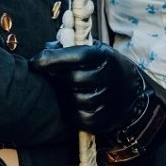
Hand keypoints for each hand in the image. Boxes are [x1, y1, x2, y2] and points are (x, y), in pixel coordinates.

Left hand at [30, 41, 146, 133]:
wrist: (130, 90)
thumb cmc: (102, 66)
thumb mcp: (91, 50)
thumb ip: (68, 47)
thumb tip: (45, 50)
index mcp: (104, 57)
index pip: (77, 56)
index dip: (53, 59)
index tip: (35, 62)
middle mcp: (109, 77)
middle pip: (74, 79)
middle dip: (58, 79)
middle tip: (53, 77)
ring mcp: (110, 99)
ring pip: (77, 100)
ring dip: (65, 96)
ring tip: (65, 91)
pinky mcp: (106, 119)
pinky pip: (81, 118)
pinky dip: (72, 113)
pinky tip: (72, 104)